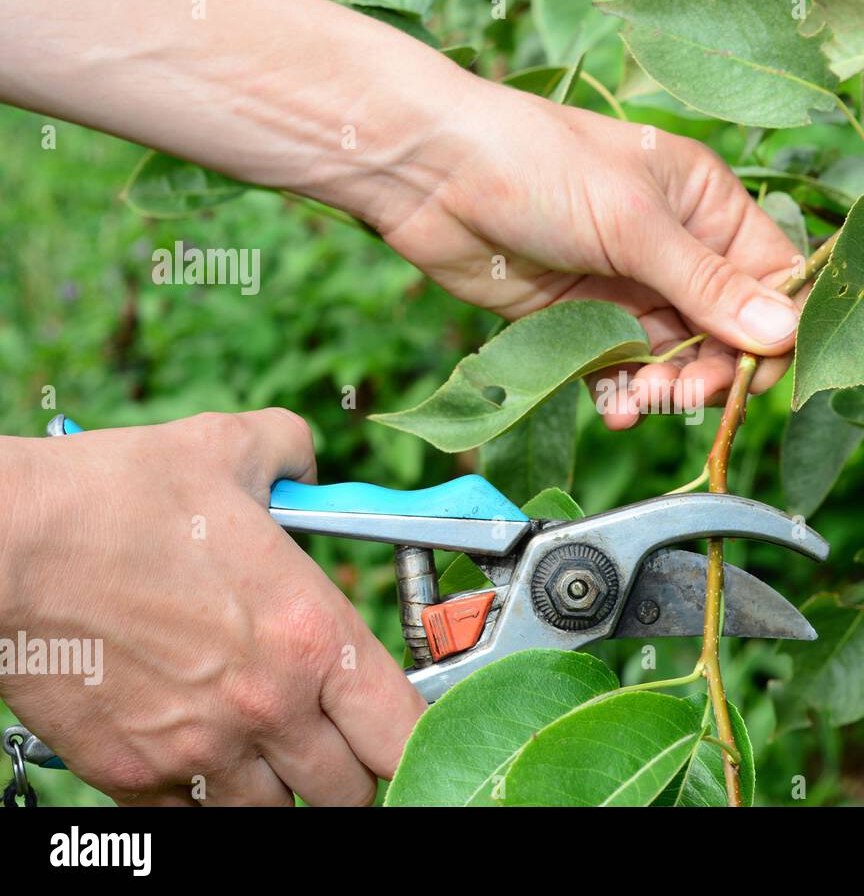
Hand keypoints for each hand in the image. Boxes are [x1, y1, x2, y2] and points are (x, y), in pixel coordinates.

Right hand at [0, 410, 425, 804]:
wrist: (6, 541)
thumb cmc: (115, 497)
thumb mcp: (229, 448)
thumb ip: (292, 452)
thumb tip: (307, 459)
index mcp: (312, 636)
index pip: (405, 732)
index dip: (420, 744)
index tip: (411, 738)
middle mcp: (269, 704)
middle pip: (350, 790)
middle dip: (353, 771)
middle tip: (339, 743)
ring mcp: (200, 746)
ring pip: (274, 814)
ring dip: (282, 789)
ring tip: (268, 750)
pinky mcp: (131, 773)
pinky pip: (193, 817)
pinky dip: (205, 798)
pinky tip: (199, 757)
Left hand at [379, 82, 803, 428]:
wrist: (432, 176)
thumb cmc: (538, 167)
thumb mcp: (633, 224)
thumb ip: (707, 285)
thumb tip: (784, 333)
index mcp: (706, 204)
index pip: (771, 277)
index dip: (773, 330)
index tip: (755, 372)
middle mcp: (677, 248)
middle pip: (727, 330)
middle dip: (714, 369)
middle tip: (684, 393)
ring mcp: (630, 286)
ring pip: (676, 358)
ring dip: (667, 388)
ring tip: (641, 400)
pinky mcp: (585, 319)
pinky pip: (623, 370)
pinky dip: (624, 395)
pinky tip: (616, 409)